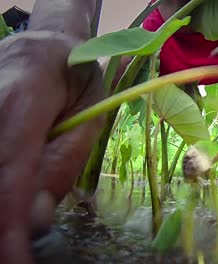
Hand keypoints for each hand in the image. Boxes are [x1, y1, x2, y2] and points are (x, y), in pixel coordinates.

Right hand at [0, 31, 102, 262]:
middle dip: (2, 227)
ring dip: (1, 211)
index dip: (9, 229)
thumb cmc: (75, 75)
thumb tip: (37, 218)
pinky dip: (1, 190)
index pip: (10, 176)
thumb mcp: (89, 115)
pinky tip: (13, 201)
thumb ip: (62, 165)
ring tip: (17, 234)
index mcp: (22, 103)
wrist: (45, 43)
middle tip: (19, 253)